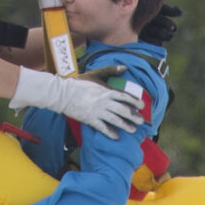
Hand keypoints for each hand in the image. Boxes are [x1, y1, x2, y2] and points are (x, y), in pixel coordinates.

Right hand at [12, 64, 143, 135]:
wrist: (62, 93)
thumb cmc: (79, 83)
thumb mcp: (95, 74)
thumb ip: (110, 70)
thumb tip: (124, 68)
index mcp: (106, 90)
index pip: (124, 96)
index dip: (135, 101)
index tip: (142, 106)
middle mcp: (104, 101)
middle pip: (123, 109)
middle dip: (133, 116)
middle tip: (141, 121)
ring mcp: (97, 111)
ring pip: (115, 120)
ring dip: (125, 125)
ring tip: (133, 129)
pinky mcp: (90, 119)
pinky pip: (102, 127)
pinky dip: (110, 132)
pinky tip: (116, 137)